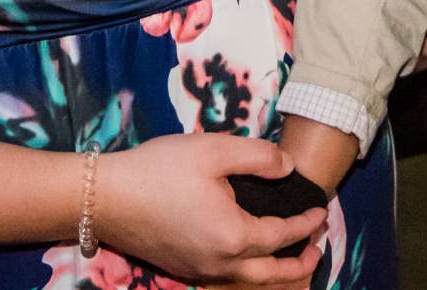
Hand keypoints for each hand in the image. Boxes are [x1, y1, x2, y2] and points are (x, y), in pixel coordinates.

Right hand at [97, 135, 324, 287]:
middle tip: (316, 250)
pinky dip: (248, 272)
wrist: (105, 197)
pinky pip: (227, 278)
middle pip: (270, 274)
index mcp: (233, 236)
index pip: (282, 236)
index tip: (321, 211)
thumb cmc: (159, 169)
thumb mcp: (214, 149)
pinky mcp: (181, 268)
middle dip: (299, 265)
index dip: (305, 224)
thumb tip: (289, 169)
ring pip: (248, 281)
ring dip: (274, 272)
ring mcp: (198, 271)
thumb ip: (259, 157)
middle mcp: (219, 264)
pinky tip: (247, 254)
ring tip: (288, 258)